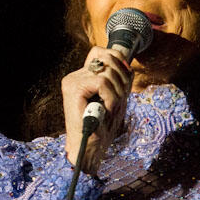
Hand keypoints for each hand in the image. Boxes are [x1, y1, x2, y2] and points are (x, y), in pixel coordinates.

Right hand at [61, 47, 132, 173]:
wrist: (89, 147)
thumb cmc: (102, 126)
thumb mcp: (115, 98)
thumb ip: (118, 80)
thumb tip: (126, 63)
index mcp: (83, 76)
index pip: (101, 52)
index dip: (118, 59)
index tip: (126, 77)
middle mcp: (75, 76)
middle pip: (107, 58)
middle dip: (122, 77)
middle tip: (120, 97)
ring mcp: (73, 81)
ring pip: (107, 71)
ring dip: (117, 91)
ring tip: (112, 107)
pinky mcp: (74, 89)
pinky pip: (102, 82)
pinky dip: (111, 97)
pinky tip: (107, 109)